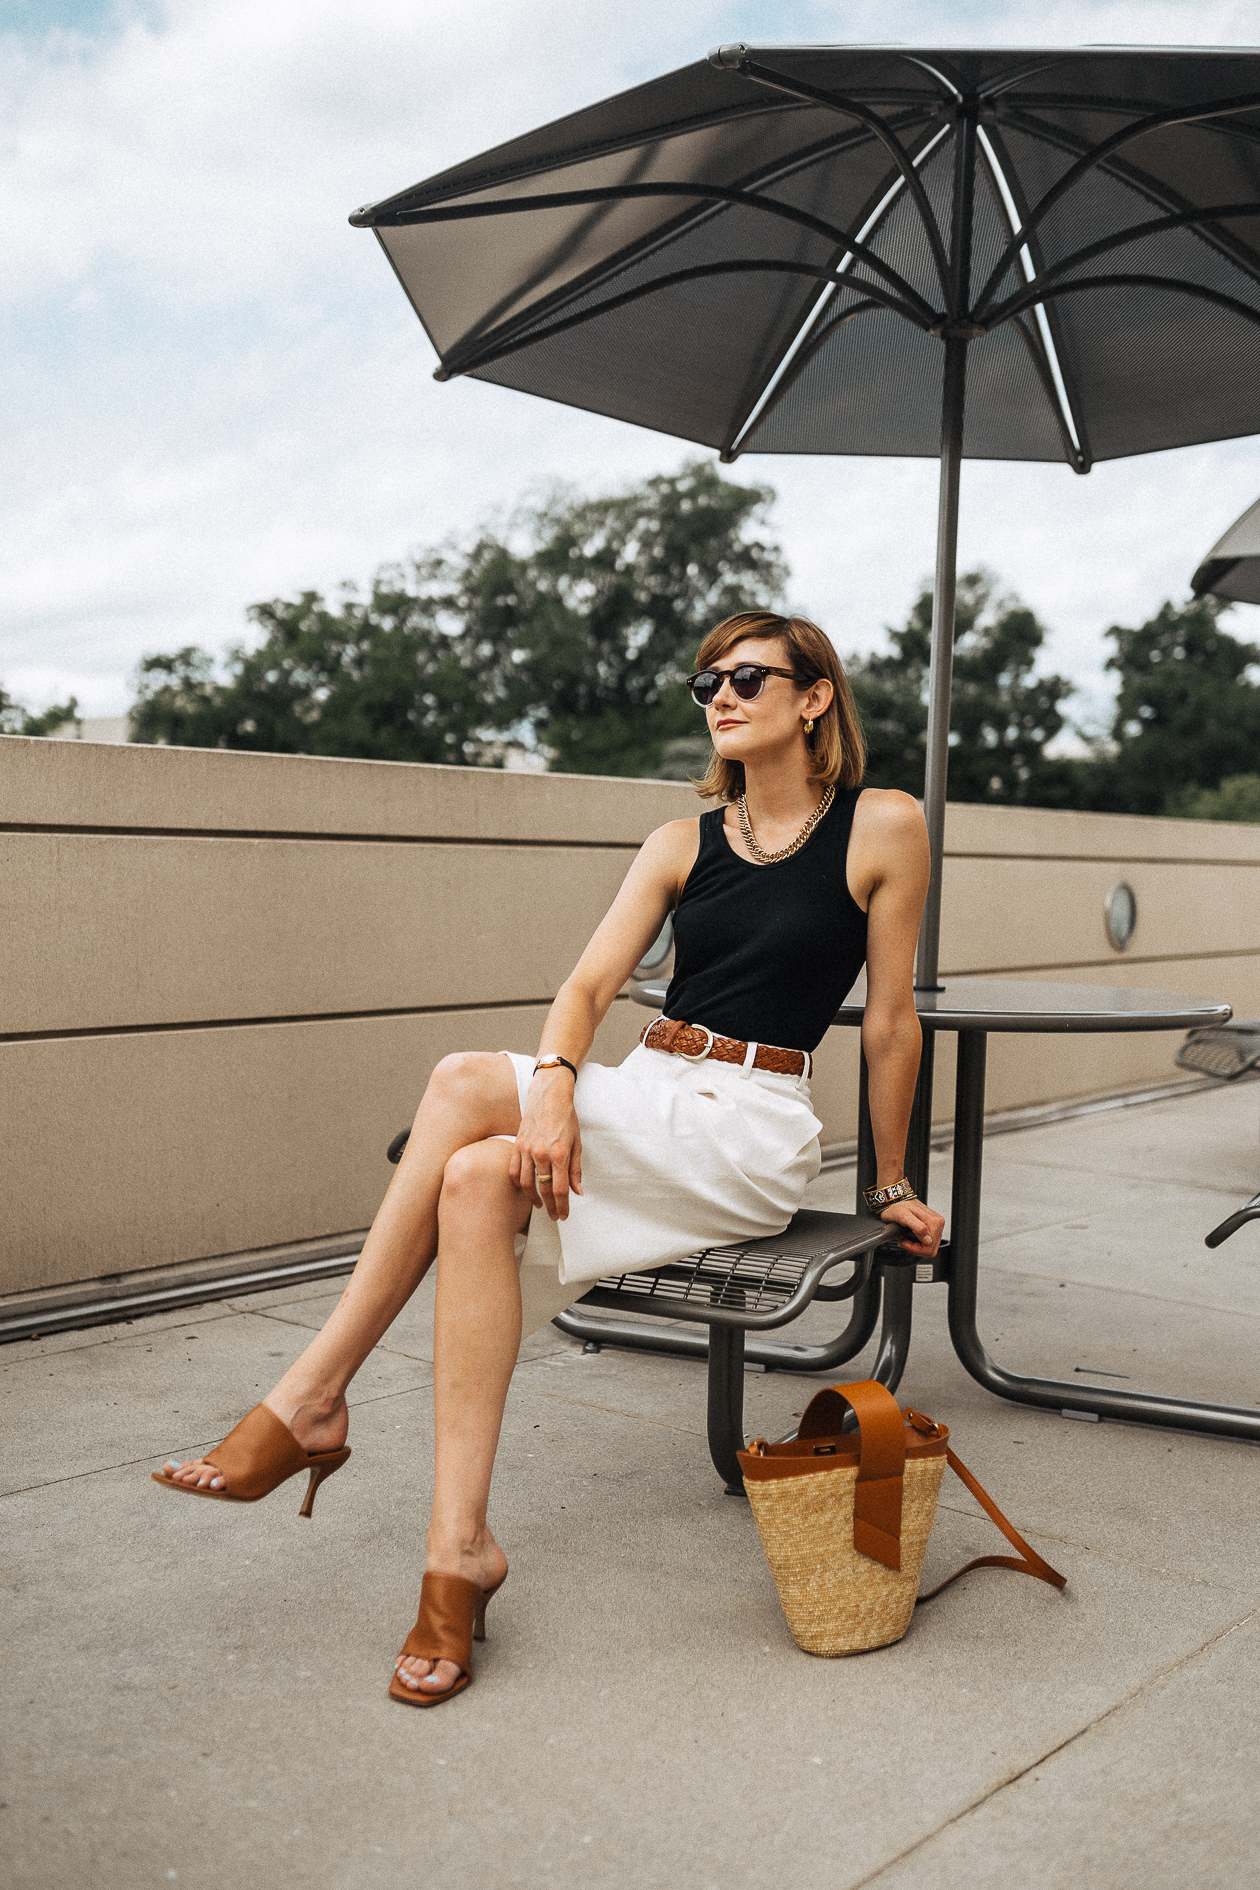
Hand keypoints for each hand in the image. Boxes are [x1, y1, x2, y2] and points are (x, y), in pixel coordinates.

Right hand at [509, 1072, 582, 1221]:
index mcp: (559, 1154)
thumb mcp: (577, 1143)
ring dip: (533, 1199)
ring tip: (540, 1205)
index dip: (562, 1206)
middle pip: (543, 1190)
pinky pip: (514, 1171)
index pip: (560, 1189)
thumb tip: (578, 1191)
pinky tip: (525, 1189)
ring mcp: (526, 1150)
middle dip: (550, 1206)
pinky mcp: (517, 1145)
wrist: (549, 1095)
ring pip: (526, 1184)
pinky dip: (519, 1184)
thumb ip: (576, 1169)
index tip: (563, 1215)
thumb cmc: (566, 1117)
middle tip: (553, 1216)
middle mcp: (541, 1154)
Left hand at [880, 1195, 944, 1257]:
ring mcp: (937, 1225)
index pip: (929, 1247)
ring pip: (930, 1248)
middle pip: (931, 1249)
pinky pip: (929, 1243)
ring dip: (917, 1246)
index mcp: (934, 1222)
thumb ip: (917, 1227)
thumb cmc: (897, 1206)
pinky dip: (919, 1243)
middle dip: (916, 1248)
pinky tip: (912, 1236)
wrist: (897, 1199)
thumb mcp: (903, 1216)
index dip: (914, 1248)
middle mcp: (938, 1223)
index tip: (903, 1240)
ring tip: (907, 1237)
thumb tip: (928, 1240)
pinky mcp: (934, 1227)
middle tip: (904, 1240)